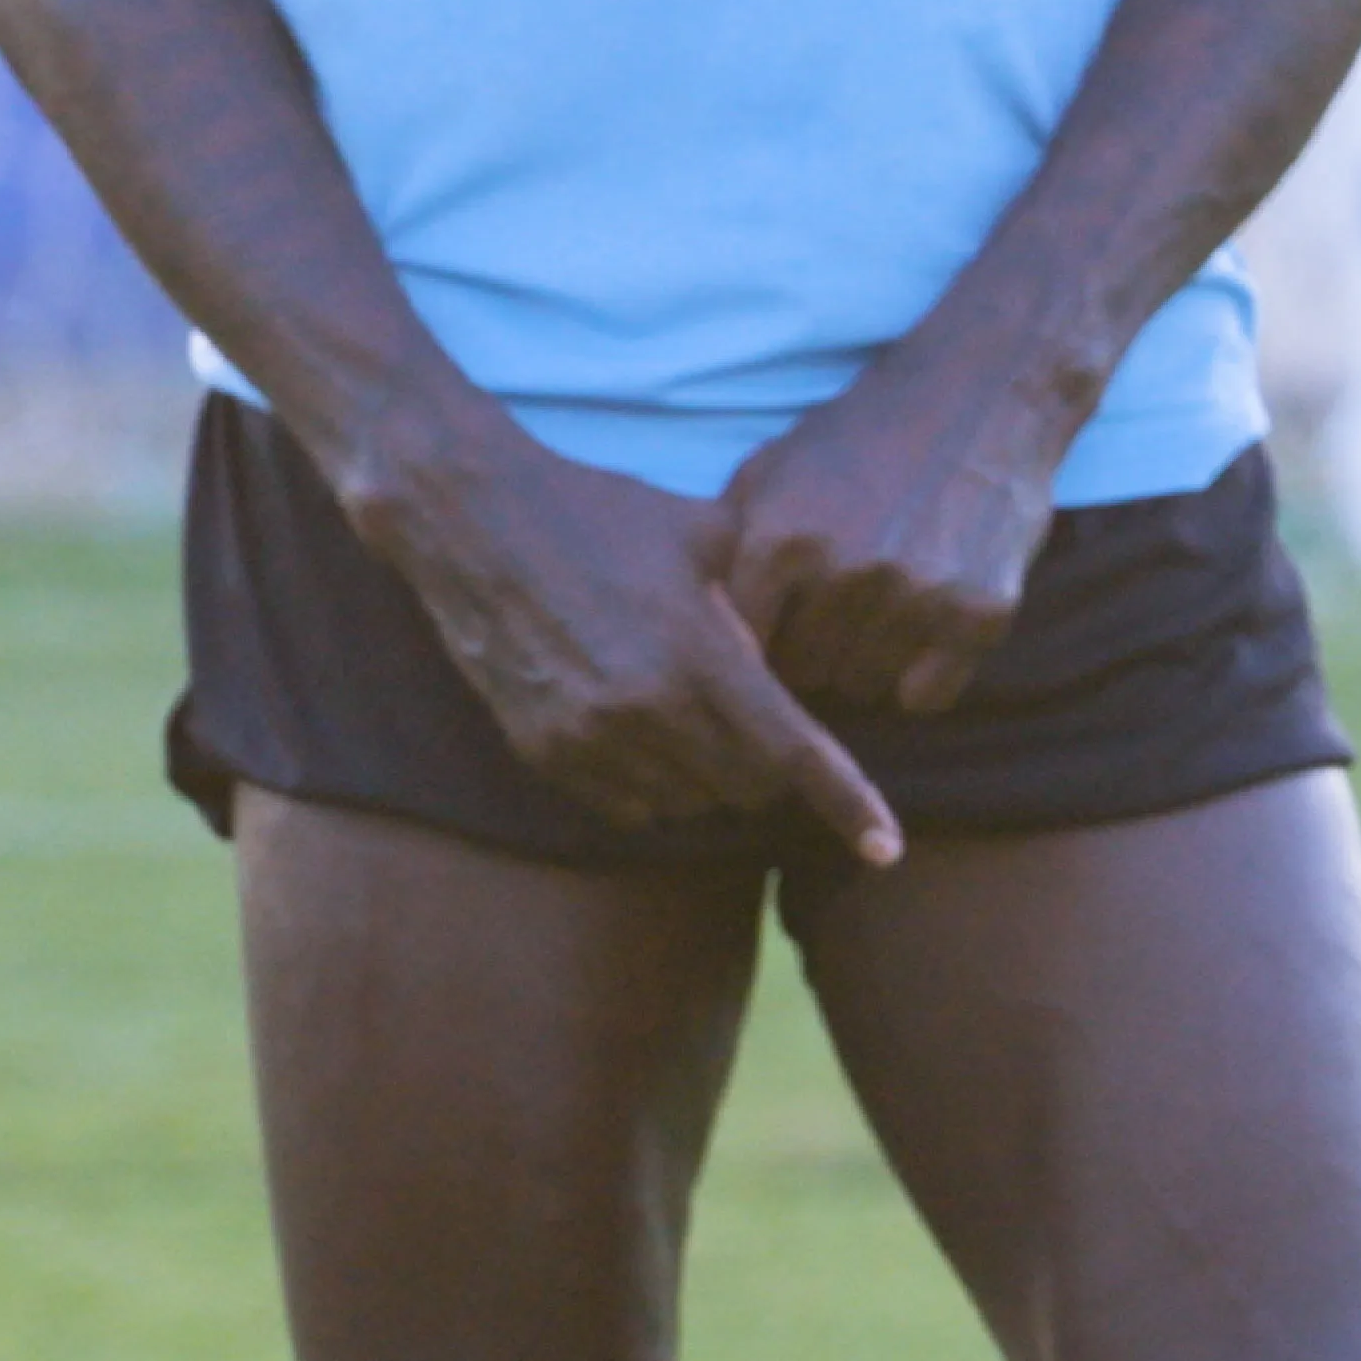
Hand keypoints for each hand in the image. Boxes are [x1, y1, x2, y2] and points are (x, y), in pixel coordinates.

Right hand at [354, 417, 898, 863]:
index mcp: (698, 654)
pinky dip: (657, 784)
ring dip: (712, 775)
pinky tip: (648, 727)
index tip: (887, 849)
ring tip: (696, 711)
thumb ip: (758, 604)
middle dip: (772, 764)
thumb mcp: (702, 533)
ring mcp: (589, 741)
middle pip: (748, 789)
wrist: (474, 520)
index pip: (793, 753)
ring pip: (690, 806)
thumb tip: (791, 658)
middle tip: (762, 712)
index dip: (849, 805)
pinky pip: (629, 807)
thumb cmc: (599, 511)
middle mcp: (646, 712)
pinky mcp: (543, 754)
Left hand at [715, 345, 1070, 718]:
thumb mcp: (772, 468)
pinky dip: (925, 675)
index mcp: (780, 540)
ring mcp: (917, 594)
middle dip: (816, 652)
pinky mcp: (980, 613)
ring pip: (865, 688)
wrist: (979, 391)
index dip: (761, 641)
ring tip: (884, 606)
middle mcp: (845, 571)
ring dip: (869, 662)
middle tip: (840, 610)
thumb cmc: (861, 435)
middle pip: (805, 674)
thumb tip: (686, 622)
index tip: (780, 623)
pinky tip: (928, 625)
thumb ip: (725, 543)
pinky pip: (927, 697)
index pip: (745, 649)